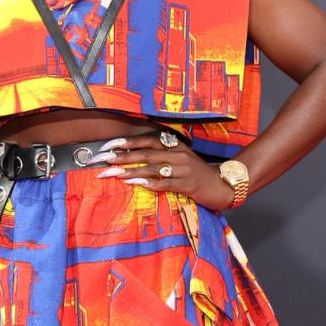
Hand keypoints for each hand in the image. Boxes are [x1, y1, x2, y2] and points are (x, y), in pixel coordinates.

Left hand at [91, 131, 234, 211]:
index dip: (127, 142)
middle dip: (122, 157)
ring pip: (152, 168)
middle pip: (145, 153)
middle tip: (102, 160)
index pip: (147, 140)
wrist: (223, 185)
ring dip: (130, 170)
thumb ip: (162, 156)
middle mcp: (177, 154)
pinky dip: (148, 183)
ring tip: (112, 173)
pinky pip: (164, 183)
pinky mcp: (187, 184)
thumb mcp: (181, 159)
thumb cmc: (198, 174)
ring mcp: (183, 169)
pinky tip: (134, 183)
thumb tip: (135, 157)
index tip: (108, 146)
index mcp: (174, 146)